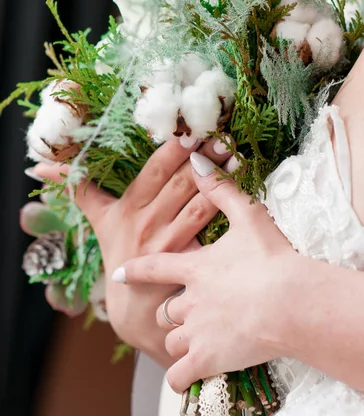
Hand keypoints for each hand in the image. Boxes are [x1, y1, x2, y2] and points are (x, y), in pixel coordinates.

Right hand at [31, 137, 233, 365]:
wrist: (135, 311)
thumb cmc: (120, 255)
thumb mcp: (98, 221)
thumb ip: (80, 189)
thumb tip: (42, 168)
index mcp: (127, 208)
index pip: (152, 172)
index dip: (171, 151)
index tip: (190, 131)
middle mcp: (146, 223)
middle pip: (178, 184)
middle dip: (202, 159)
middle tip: (222, 138)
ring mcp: (167, 244)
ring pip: (197, 205)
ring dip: (219, 182)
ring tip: (236, 161)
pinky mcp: (186, 262)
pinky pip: (208, 232)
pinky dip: (224, 213)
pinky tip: (241, 198)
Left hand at [117, 152, 300, 390]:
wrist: (292, 301)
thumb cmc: (273, 258)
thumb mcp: (248, 216)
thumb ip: (220, 190)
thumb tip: (198, 161)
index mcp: (194, 268)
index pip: (153, 267)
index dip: (134, 271)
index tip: (118, 274)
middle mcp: (187, 299)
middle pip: (165, 308)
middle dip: (173, 310)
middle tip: (194, 312)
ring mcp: (195, 330)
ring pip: (172, 338)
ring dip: (181, 339)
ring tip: (201, 339)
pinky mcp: (207, 359)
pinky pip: (178, 375)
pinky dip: (181, 375)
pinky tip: (189, 374)